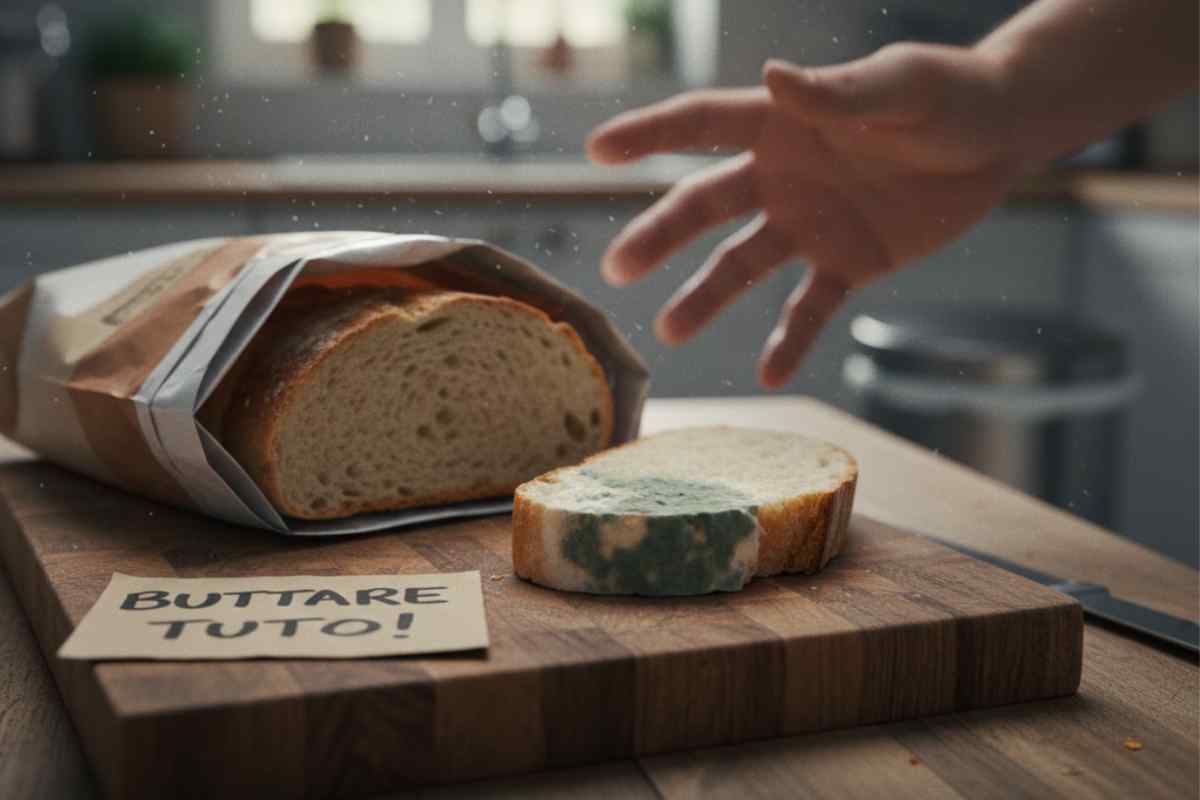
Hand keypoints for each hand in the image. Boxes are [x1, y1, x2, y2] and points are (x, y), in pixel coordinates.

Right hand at [587, 43, 1025, 387]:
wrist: (1002, 134)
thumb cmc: (950, 93)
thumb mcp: (900, 88)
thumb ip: (838, 92)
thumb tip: (773, 78)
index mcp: (783, 123)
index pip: (701, 125)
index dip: (648, 134)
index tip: (596, 152)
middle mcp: (781, 175)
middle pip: (704, 206)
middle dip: (659, 236)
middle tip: (617, 271)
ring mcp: (809, 222)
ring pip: (742, 264)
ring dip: (706, 297)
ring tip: (670, 332)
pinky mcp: (846, 262)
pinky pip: (808, 307)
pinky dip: (789, 340)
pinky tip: (768, 375)